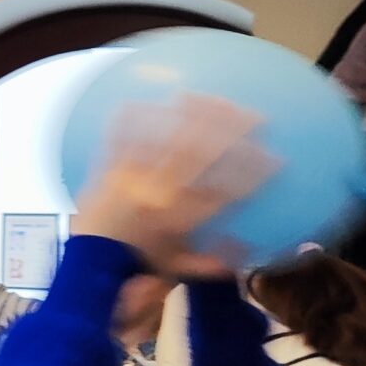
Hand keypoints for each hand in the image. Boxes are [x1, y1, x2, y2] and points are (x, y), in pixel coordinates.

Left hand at [73, 96, 273, 279]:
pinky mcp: (107, 169)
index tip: (277, 158)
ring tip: (208, 97)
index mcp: (180, 219)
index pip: (225, 193)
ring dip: (188, 117)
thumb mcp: (176, 268)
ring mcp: (131, 178)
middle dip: (230, 133)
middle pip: (200, 156)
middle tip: (255, 115)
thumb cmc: (135, 265)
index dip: (253, 175)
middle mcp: (159, 195)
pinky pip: (118, 139)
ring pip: (164, 141)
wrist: (88, 264)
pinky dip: (131, 119)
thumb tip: (243, 254)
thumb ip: (210, 261)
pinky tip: (144, 100)